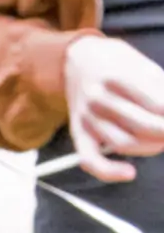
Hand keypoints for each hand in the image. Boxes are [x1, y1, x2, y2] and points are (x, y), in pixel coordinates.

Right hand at [63, 35, 163, 181]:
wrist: (77, 60)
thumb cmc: (118, 64)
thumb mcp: (144, 66)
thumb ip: (162, 91)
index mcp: (117, 77)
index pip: (159, 106)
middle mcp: (98, 98)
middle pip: (145, 127)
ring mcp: (87, 117)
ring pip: (124, 144)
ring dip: (153, 146)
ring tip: (160, 139)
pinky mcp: (79, 132)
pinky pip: (89, 159)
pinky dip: (108, 171)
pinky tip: (129, 172)